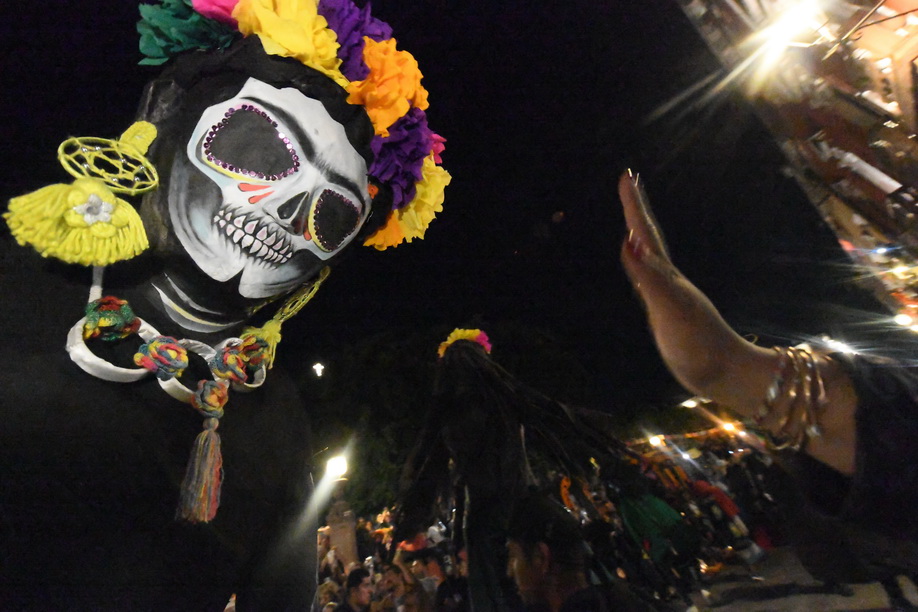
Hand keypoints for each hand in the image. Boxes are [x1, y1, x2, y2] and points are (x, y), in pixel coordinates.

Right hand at [618, 170, 774, 409]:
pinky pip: (650, 277)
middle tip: (627, 182)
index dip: (634, 206)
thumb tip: (628, 241)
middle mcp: (669, 281)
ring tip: (629, 220)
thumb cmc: (699, 346)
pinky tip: (641, 266)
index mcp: (667, 276)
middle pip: (650, 238)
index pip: (646, 233)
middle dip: (636, 210)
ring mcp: (670, 296)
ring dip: (639, 234)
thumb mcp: (671, 310)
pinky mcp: (670, 314)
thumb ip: (649, 278)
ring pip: (651, 256)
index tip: (626, 175)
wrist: (728, 375)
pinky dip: (641, 263)